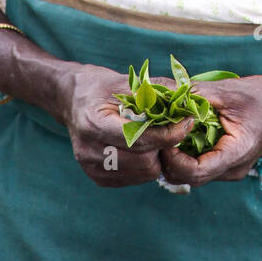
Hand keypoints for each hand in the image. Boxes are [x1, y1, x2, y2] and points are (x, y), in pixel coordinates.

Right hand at [58, 63, 195, 187]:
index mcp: (93, 124)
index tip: (187, 122)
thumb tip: (190, 92)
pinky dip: (146, 165)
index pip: (138, 138)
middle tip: (173, 130)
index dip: (168, 134)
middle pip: (144, 160)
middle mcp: (89, 150)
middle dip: (164, 146)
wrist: (71, 101)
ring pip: (143, 173)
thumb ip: (156, 88)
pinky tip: (144, 148)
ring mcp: (91, 168)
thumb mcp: (124, 81)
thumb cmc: (99, 88)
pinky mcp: (97, 178)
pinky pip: (135, 179)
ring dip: (158, 157)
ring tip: (158, 138)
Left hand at [157, 73, 261, 187]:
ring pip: (193, 174)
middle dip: (169, 158)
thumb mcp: (226, 91)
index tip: (165, 134)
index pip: (194, 173)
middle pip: (189, 178)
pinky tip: (184, 132)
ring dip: (177, 156)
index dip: (172, 157)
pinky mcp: (229, 162)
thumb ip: (193, 94)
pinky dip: (188, 152)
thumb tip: (160, 90)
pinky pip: (202, 165)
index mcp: (235, 155)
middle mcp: (232, 169)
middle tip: (162, 131)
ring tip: (171, 130)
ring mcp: (231, 168)